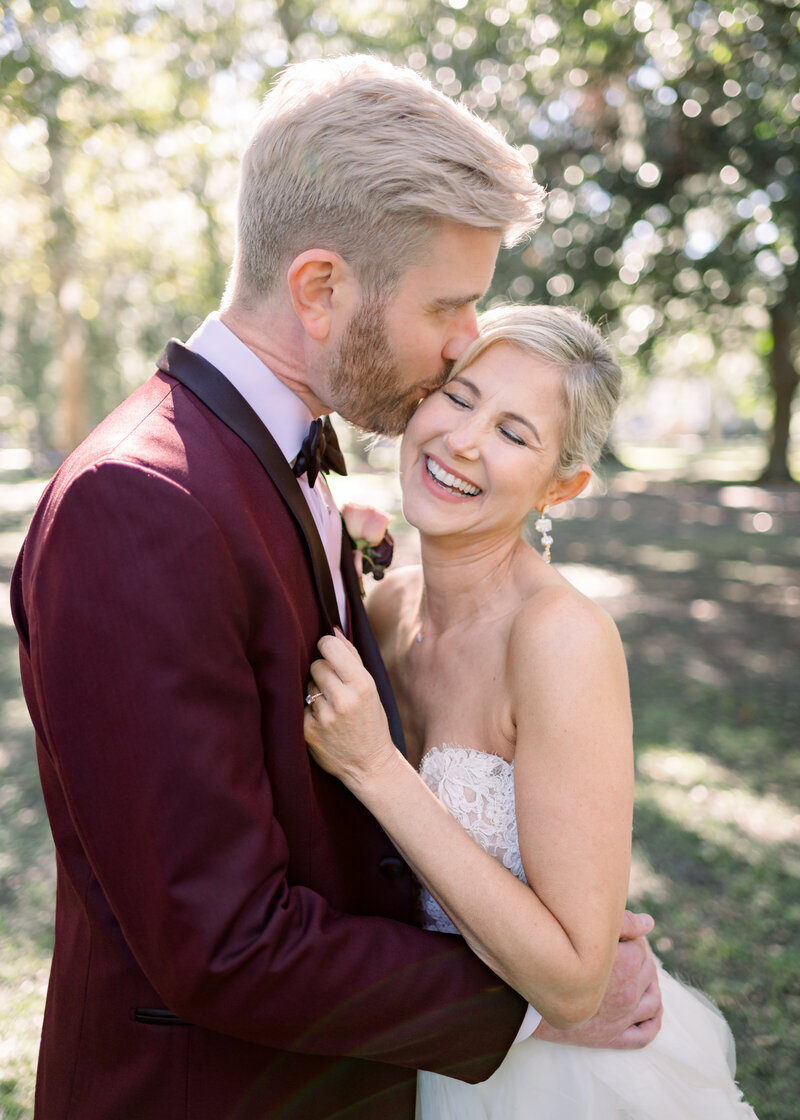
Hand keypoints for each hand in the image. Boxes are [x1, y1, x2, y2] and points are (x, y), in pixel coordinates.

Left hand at [303, 631, 397, 787]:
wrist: (370, 765)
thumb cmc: (371, 722)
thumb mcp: (371, 688)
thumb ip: (352, 657)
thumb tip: (333, 629)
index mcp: (362, 684)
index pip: (330, 647)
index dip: (326, 646)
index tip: (327, 651)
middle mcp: (343, 699)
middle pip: (316, 665)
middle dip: (322, 672)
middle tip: (334, 688)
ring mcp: (324, 717)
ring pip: (307, 685)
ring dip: (315, 691)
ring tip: (331, 708)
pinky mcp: (308, 732)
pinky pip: (300, 706)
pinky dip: (308, 711)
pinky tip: (323, 723)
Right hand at [533, 911, 662, 1049]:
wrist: (528, 1001)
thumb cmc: (554, 960)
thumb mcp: (584, 935)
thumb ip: (620, 923)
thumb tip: (649, 922)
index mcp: (625, 965)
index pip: (642, 947)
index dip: (632, 938)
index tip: (622, 936)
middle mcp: (629, 993)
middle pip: (649, 971)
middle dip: (642, 959)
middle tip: (629, 953)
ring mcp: (623, 1017)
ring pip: (654, 1001)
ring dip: (652, 987)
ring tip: (642, 978)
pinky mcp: (615, 1038)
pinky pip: (646, 1034)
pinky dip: (653, 1021)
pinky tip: (651, 1011)